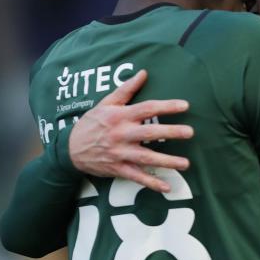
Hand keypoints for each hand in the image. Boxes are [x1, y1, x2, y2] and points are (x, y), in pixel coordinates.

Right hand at [67, 69, 193, 192]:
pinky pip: (136, 177)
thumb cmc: (92, 123)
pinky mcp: (117, 169)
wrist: (69, 149)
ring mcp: (119, 153)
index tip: (185, 106)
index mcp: (120, 116)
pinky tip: (167, 186)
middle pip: (149, 133)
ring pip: (146, 158)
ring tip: (186, 163)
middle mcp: (121, 134)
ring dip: (167, 161)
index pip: (147, 108)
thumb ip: (126, 89)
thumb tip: (143, 73)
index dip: (166, 106)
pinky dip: (151, 183)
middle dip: (170, 132)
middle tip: (190, 132)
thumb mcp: (105, 103)